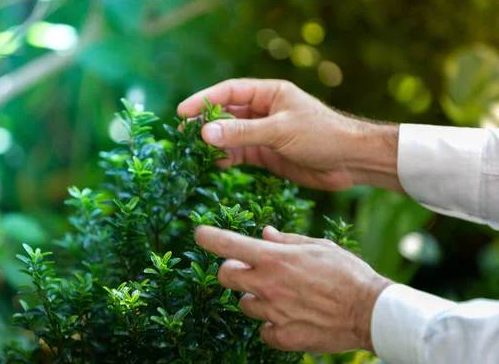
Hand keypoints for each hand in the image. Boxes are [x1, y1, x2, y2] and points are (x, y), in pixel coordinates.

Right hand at [178, 78, 401, 191]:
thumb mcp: (279, 130)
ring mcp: (264, 133)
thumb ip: (242, 133)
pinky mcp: (267, 154)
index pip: (229, 92)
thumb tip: (205, 133)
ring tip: (193, 152)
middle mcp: (263, 111)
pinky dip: (226, 159)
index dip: (204, 100)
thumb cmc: (320, 135)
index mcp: (269, 93)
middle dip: (205, 123)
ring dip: (213, 143)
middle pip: (226, 114)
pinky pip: (240, 154)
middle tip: (182, 135)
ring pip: (231, 136)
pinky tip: (214, 165)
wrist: (350, 161)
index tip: (182, 112)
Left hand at [194, 225, 392, 352]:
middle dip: (231, 271)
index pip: (228, 245)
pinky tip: (288, 317)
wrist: (371, 312)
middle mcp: (268, 285)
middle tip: (248, 270)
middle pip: (225, 276)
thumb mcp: (318, 246)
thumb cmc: (348, 272)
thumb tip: (265, 233)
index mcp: (274, 258)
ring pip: (244, 305)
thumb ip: (287, 240)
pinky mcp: (283, 337)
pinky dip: (271, 325)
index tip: (199, 233)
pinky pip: (264, 331)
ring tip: (280, 296)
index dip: (208, 237)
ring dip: (255, 298)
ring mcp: (273, 313)